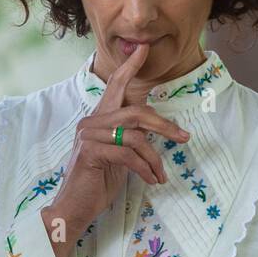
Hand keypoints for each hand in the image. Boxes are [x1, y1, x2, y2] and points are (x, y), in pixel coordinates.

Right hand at [41, 43, 191, 256]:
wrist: (73, 208)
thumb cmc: (96, 183)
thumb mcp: (119, 157)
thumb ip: (130, 138)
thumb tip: (153, 131)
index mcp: (98, 119)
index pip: (115, 86)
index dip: (130, 67)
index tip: (143, 48)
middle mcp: (91, 122)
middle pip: (135, 111)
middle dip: (163, 124)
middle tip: (183, 137)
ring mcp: (88, 136)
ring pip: (135, 136)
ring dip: (154, 158)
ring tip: (159, 174)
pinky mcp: (91, 152)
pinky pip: (129, 154)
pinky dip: (145, 169)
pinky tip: (152, 180)